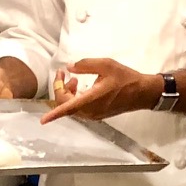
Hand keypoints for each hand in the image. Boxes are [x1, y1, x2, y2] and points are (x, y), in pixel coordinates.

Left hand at [41, 59, 163, 123]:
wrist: (142, 92)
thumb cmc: (126, 78)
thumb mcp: (106, 65)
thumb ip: (85, 65)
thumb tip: (69, 67)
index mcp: (92, 100)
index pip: (68, 108)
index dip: (54, 114)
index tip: (43, 120)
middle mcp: (91, 111)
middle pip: (65, 105)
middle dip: (60, 89)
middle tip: (63, 74)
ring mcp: (94, 115)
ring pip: (72, 107)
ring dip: (68, 94)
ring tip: (74, 79)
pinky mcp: (97, 115)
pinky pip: (79, 109)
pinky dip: (75, 99)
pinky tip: (80, 87)